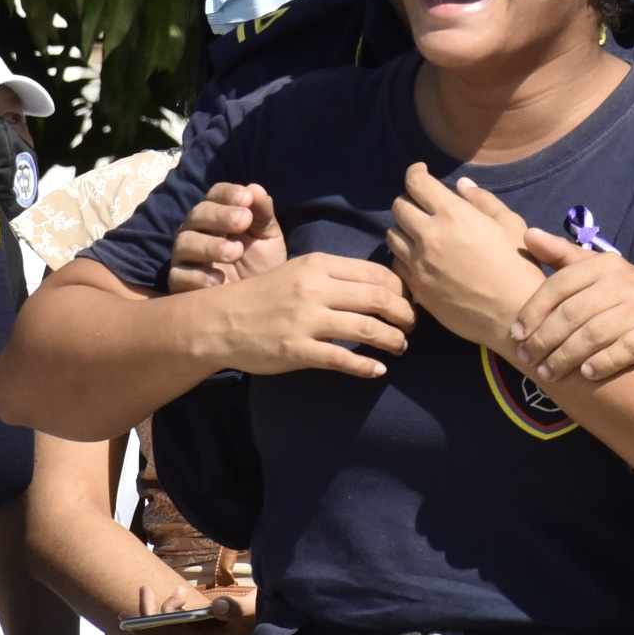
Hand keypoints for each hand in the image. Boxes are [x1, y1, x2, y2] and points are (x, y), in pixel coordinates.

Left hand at [123, 582, 257, 634]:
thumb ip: (234, 610)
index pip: (165, 633)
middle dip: (148, 614)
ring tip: (176, 592)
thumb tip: (216, 604)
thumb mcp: (252, 616)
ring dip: (163, 616)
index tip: (135, 602)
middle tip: (145, 590)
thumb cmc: (264, 631)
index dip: (146, 620)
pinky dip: (173, 623)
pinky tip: (180, 610)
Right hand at [168, 183, 287, 293]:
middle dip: (221, 216)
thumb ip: (262, 214)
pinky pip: (179, 275)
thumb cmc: (262, 265)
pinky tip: (219, 280)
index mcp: (218, 215)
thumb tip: (255, 189)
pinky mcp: (179, 283)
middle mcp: (197, 231)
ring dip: (210, 245)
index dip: (228, 194)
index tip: (246, 198)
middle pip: (198, 214)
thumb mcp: (268, 238)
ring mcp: (185, 257)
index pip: (215, 195)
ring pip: (185, 242)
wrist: (260, 306)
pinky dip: (198, 276)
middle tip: (244, 221)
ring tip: (235, 253)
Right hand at [202, 251, 413, 377]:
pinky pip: (343, 359)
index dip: (402, 289)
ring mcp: (306, 320)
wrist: (220, 320)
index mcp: (318, 264)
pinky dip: (367, 366)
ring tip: (401, 347)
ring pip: (367, 328)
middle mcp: (314, 288)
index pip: (376, 272)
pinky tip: (377, 370)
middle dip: (405, 314)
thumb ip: (334, 275)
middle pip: (379, 298)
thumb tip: (379, 285)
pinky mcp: (297, 350)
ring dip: (393, 340)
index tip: (410, 301)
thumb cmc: (264, 296)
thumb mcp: (298, 270)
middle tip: (413, 326)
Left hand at [385, 166, 544, 350]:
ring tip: (420, 233)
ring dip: (404, 229)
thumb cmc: (519, 266)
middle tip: (423, 206)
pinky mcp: (417, 288)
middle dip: (410, 200)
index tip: (420, 172)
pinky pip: (396, 264)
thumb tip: (461, 186)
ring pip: (392, 235)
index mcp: (454, 214)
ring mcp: (419, 263)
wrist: (513, 315)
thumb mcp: (510, 224)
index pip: (416, 183)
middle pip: (399, 206)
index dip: (415, 172)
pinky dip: (404, 257)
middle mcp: (430, 235)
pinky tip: (421, 260)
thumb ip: (482, 201)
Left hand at [510, 226, 633, 382]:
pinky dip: (603, 362)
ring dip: (566, 357)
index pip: (559, 285)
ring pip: (595, 334)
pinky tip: (586, 374)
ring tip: (548, 373)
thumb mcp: (592, 272)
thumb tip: (529, 235)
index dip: (534, 311)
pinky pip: (626, 349)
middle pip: (573, 313)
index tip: (516, 334)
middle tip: (527, 360)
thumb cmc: (617, 297)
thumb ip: (560, 255)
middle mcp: (627, 280)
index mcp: (605, 263)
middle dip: (545, 339)